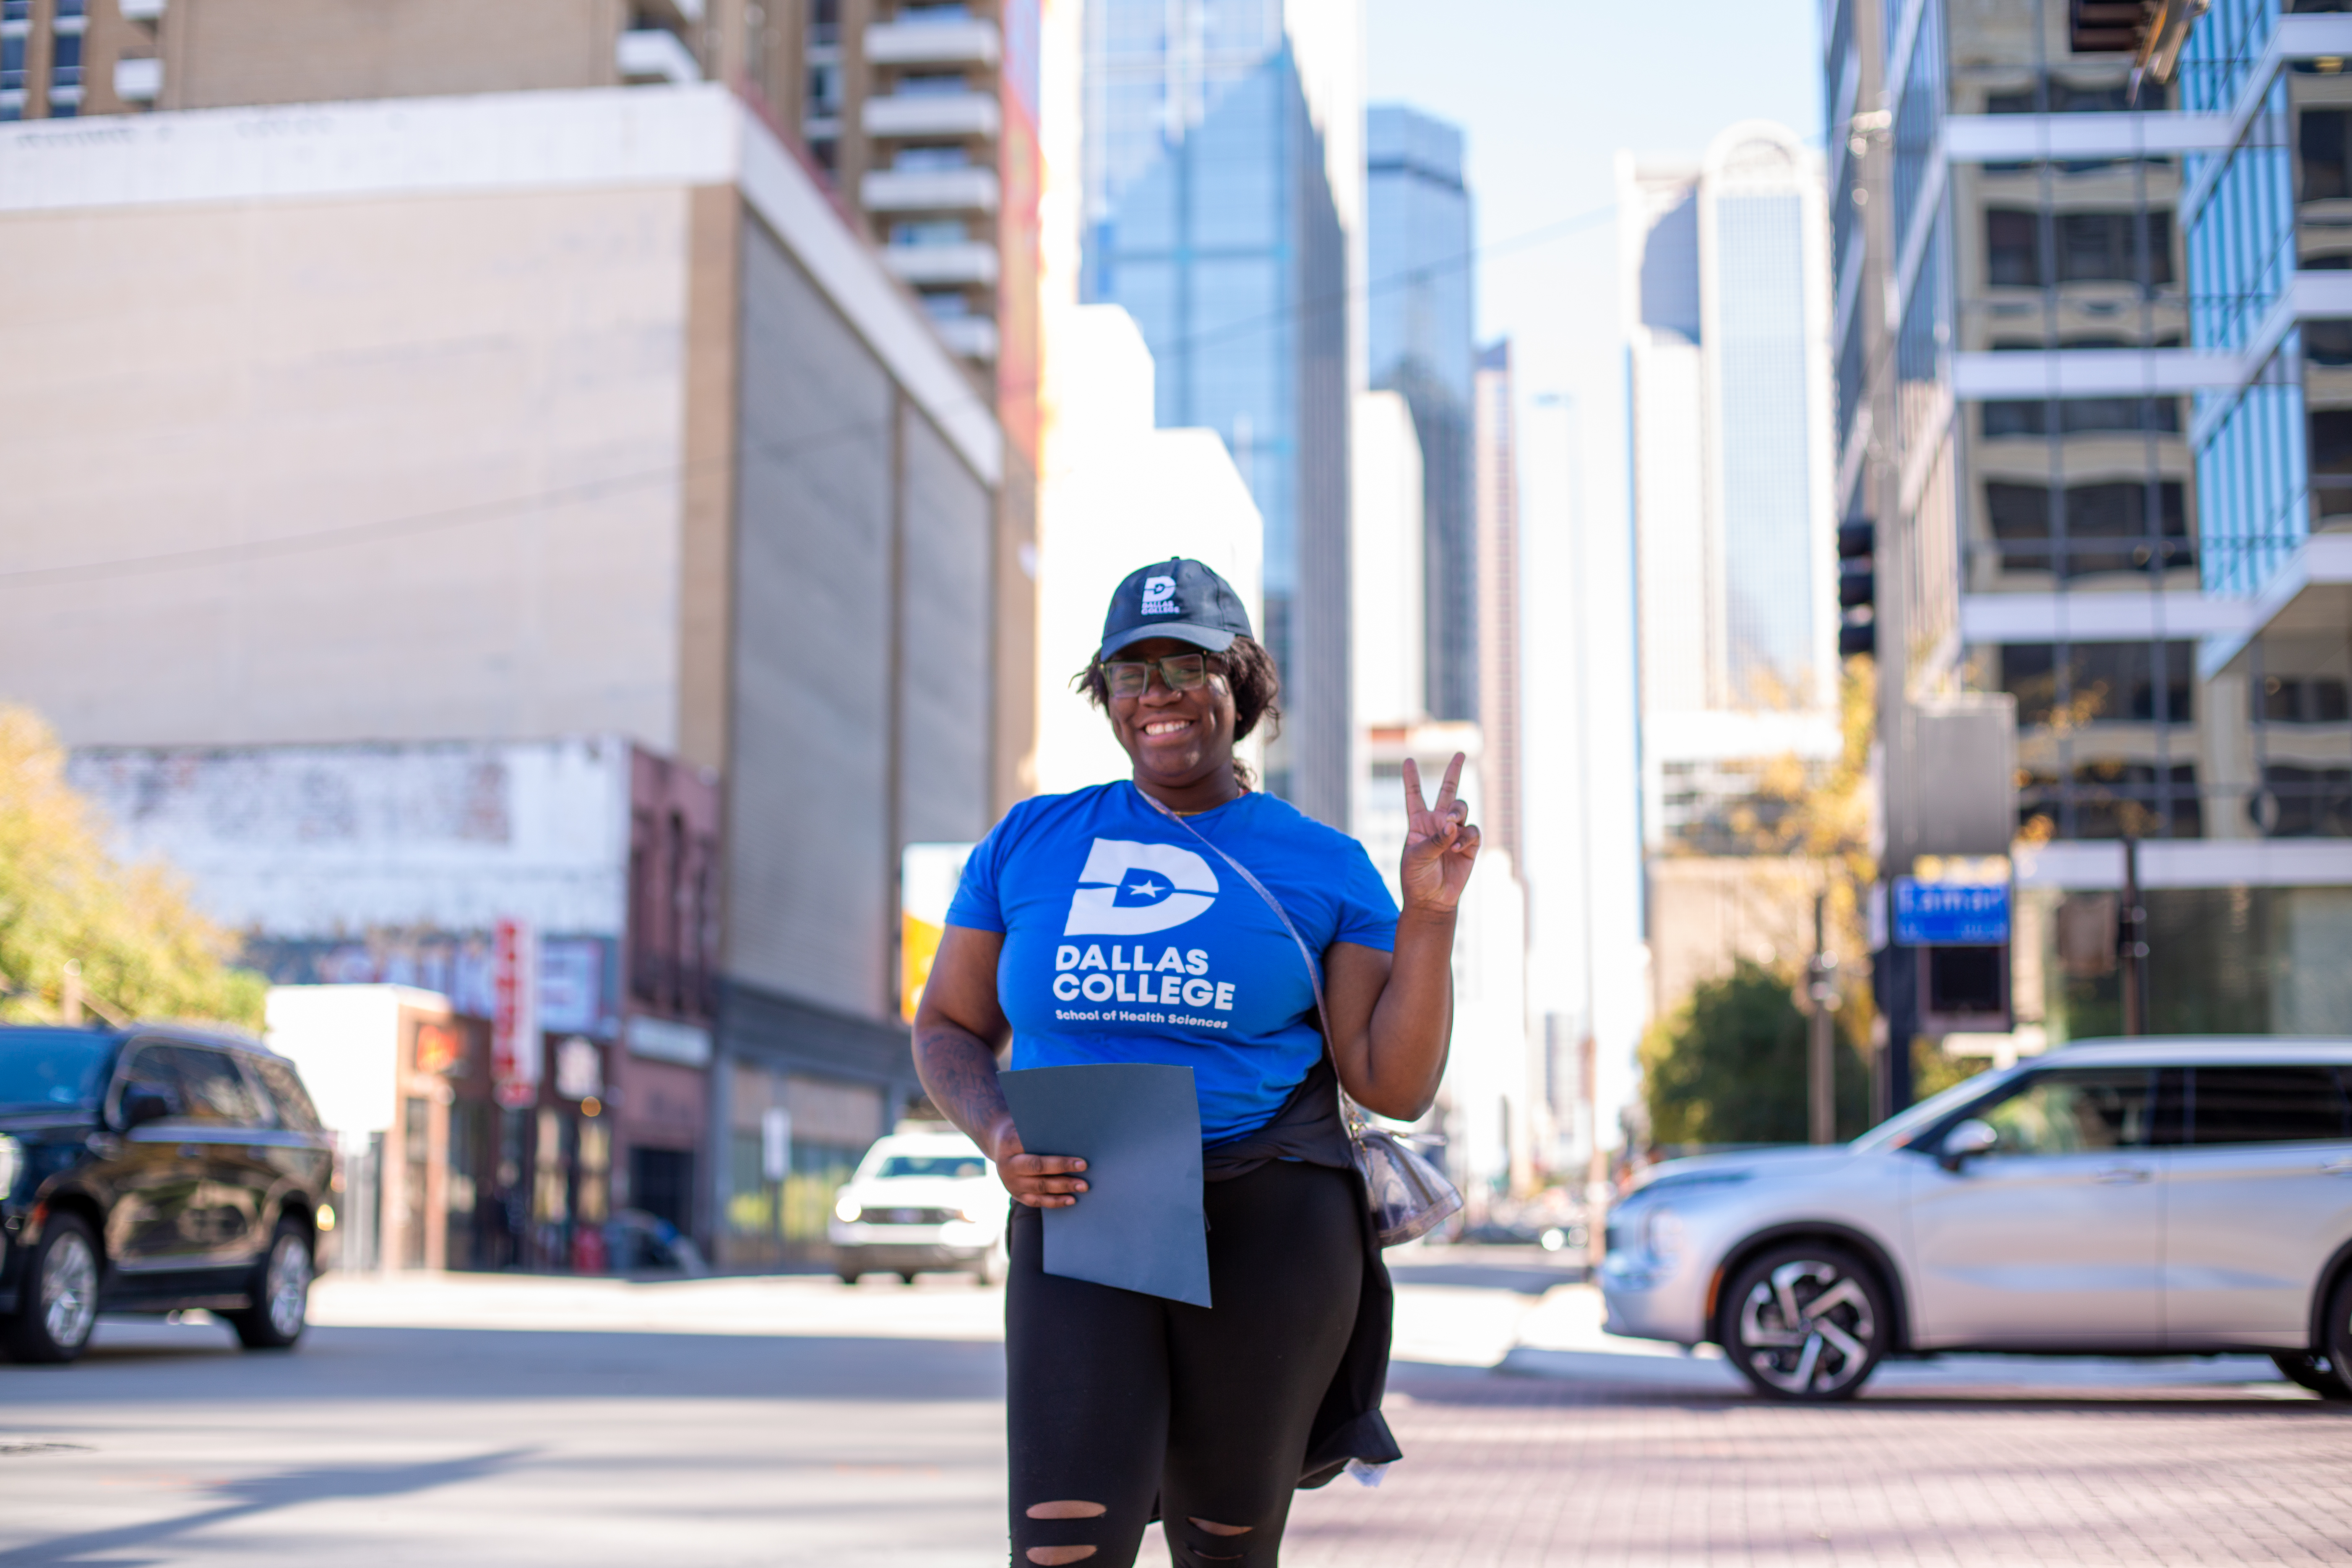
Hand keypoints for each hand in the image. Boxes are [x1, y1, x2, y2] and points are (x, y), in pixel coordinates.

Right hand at [989, 1120, 1088, 1207]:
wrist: (998, 1146)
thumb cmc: (1021, 1132)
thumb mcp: (1025, 1125)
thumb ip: (1041, 1130)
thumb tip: (1071, 1134)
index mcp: (1009, 1143)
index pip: (1032, 1145)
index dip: (1051, 1147)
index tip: (1074, 1150)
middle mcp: (1008, 1165)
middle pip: (1037, 1166)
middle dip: (1062, 1166)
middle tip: (1084, 1166)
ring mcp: (1011, 1183)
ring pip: (1039, 1186)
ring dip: (1063, 1187)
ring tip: (1083, 1186)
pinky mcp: (1017, 1195)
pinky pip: (1037, 1201)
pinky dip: (1055, 1201)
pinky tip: (1071, 1199)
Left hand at [1400, 753, 1479, 914]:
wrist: (1432, 900)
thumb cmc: (1417, 878)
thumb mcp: (1417, 857)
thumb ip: (1435, 839)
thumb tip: (1452, 824)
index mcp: (1418, 823)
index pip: (1414, 796)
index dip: (1411, 779)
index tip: (1408, 760)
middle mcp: (1437, 824)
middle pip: (1447, 792)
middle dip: (1454, 772)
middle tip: (1460, 753)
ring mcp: (1455, 833)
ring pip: (1462, 809)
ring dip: (1458, 813)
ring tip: (1450, 826)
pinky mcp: (1469, 845)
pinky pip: (1473, 832)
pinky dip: (1465, 837)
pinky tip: (1456, 848)